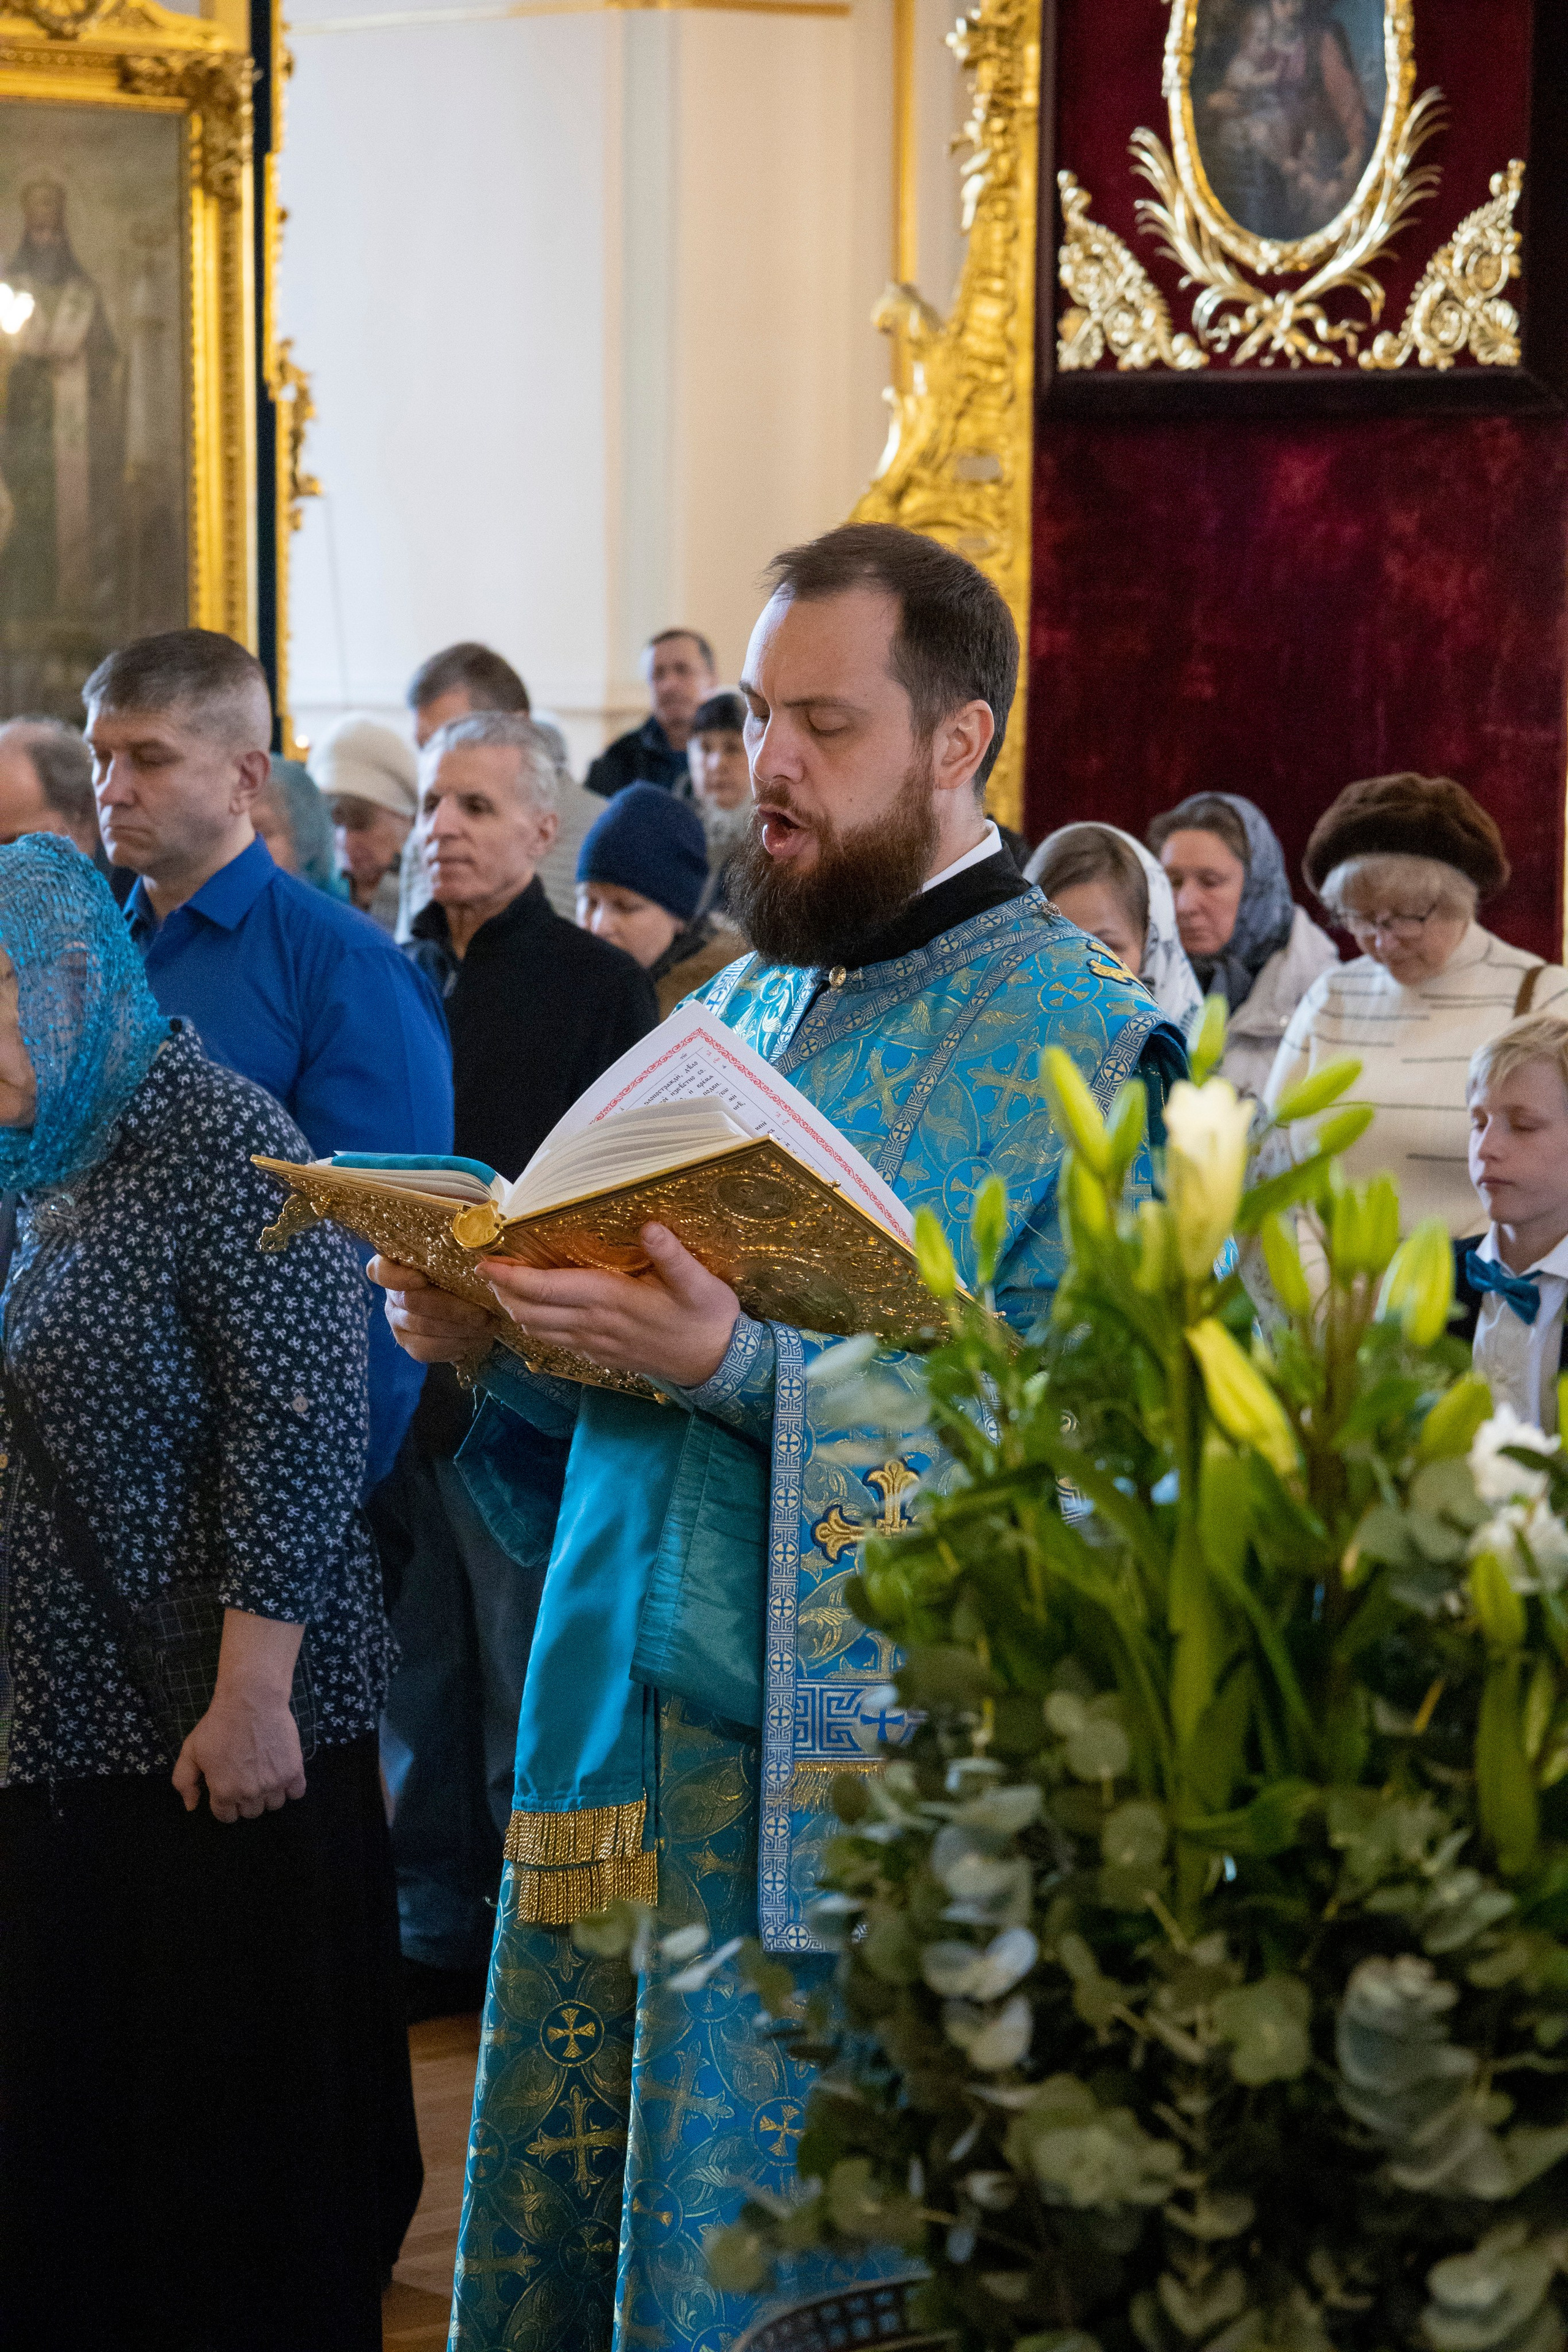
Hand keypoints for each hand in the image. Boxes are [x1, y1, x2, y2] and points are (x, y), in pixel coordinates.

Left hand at [172, 1609, 306, 1822]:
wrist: (251, 1701)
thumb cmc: (219, 1725)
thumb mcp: (190, 1751)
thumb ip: (185, 1782)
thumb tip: (192, 1806)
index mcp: (224, 1792)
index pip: (227, 1816)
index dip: (225, 1803)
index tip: (228, 1787)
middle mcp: (250, 1794)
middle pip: (251, 1812)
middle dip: (246, 1799)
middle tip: (246, 1777)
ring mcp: (274, 1784)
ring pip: (274, 1805)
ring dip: (269, 1793)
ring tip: (264, 1773)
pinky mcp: (293, 1771)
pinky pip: (296, 1793)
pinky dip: (291, 1786)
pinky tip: (282, 1772)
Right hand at [369, 1255, 498, 1363]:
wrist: (466, 1308)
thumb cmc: (463, 1276)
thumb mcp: (459, 1260)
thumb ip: (456, 1255)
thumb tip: (479, 1260)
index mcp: (397, 1267)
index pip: (380, 1271)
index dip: (397, 1276)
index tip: (421, 1279)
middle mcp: (392, 1295)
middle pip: (411, 1301)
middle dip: (452, 1308)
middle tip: (482, 1313)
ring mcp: (397, 1321)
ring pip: (422, 1327)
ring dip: (459, 1328)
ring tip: (486, 1326)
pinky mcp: (409, 1344)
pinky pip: (426, 1349)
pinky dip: (454, 1346)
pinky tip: (474, 1340)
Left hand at [480, 1222, 739, 1390]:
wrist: (719, 1365)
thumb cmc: (708, 1318)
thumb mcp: (699, 1282)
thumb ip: (672, 1255)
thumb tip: (649, 1226)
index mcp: (610, 1300)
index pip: (545, 1289)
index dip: (510, 1277)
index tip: (486, 1262)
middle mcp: (594, 1324)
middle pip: (530, 1312)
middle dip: (504, 1291)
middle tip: (491, 1268)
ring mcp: (595, 1345)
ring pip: (538, 1330)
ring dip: (517, 1309)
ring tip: (508, 1286)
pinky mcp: (601, 1357)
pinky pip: (556, 1343)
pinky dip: (538, 1325)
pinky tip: (540, 1311)